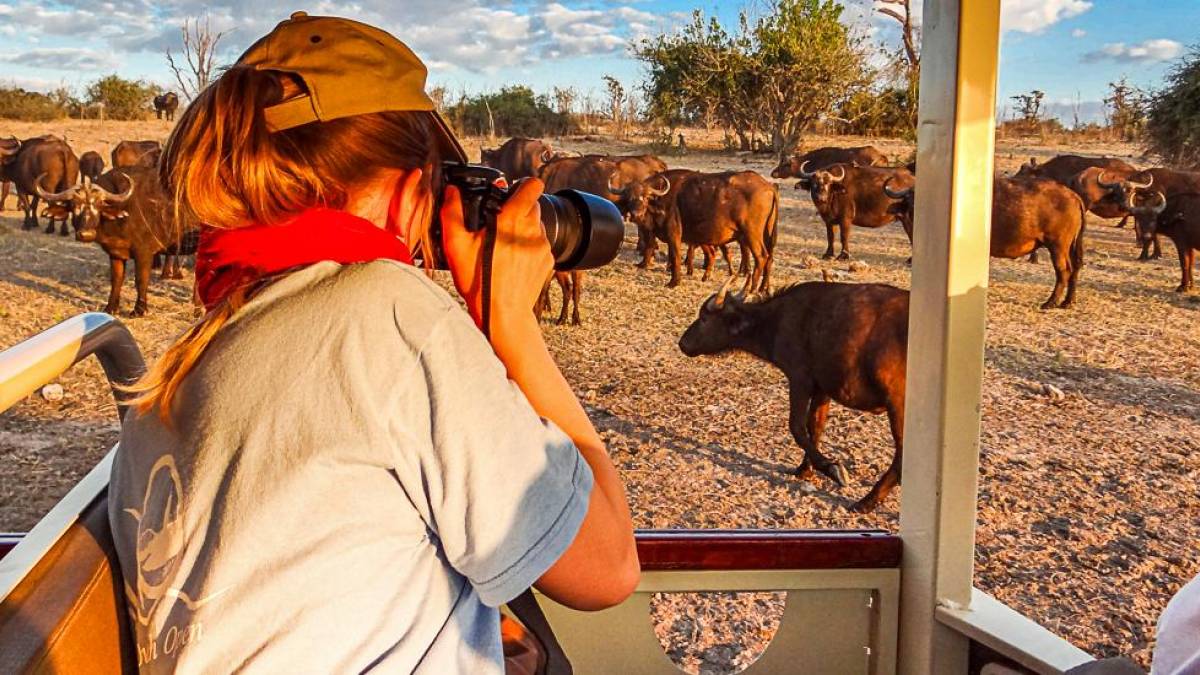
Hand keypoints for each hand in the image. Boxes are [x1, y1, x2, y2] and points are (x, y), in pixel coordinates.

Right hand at [441, 180, 553, 332]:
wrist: (502, 314)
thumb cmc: (479, 282)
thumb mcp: (456, 245)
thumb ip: (452, 212)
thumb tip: (451, 192)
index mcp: (512, 219)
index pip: (533, 186)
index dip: (522, 185)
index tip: (511, 191)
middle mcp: (533, 230)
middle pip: (533, 205)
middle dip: (518, 209)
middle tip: (498, 224)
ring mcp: (543, 247)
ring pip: (536, 226)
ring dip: (523, 230)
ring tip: (503, 247)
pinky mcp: (548, 262)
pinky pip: (540, 245)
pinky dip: (528, 248)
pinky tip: (512, 261)